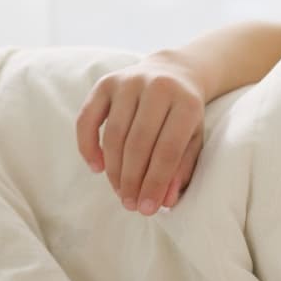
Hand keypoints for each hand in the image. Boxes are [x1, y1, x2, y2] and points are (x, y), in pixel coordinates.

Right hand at [76, 55, 205, 215]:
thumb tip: (165, 201)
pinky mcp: (106, 82)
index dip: (156, 183)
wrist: (175, 72)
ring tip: (119, 191)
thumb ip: (182, 168)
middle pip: (139, 143)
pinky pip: (87, 119)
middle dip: (132, 180)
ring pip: (114, 134)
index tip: (148, 209)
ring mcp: (129, 81)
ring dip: (114, 169)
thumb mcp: (194, 138)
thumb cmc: (185, 114)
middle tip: (130, 204)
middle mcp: (158, 87)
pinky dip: (88, 146)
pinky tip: (96, 168)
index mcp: (187, 103)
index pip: (168, 150)